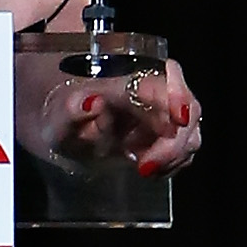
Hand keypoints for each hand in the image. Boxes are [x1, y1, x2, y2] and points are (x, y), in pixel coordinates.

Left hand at [24, 57, 201, 176]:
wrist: (60, 125)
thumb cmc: (59, 118)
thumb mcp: (56, 121)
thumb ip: (69, 112)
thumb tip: (90, 101)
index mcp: (125, 79)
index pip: (163, 79)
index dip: (177, 96)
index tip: (177, 119)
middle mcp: (150, 91)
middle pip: (187, 108)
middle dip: (173, 142)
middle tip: (144, 166)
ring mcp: (162, 112)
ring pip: (190, 130)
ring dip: (171, 155)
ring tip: (138, 165)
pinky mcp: (165, 133)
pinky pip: (184, 147)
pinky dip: (170, 162)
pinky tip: (144, 165)